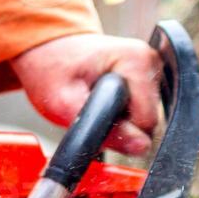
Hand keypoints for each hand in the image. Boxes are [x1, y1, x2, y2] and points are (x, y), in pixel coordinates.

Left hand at [9, 34, 160, 155]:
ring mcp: (151, 67)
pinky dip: (122, 112)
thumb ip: (104, 129)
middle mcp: (149, 61)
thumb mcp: (65, 104)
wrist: (48, 51)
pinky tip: (103, 99)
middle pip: (148, 120)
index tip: (94, 116)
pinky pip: (140, 110)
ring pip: (145, 117)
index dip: (120, 130)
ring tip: (94, 101)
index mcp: (136, 60)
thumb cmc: (53, 69)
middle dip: (120, 124)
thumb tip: (140, 146)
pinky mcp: (147, 76)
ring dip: (120, 119)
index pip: (147, 121)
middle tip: (91, 108)